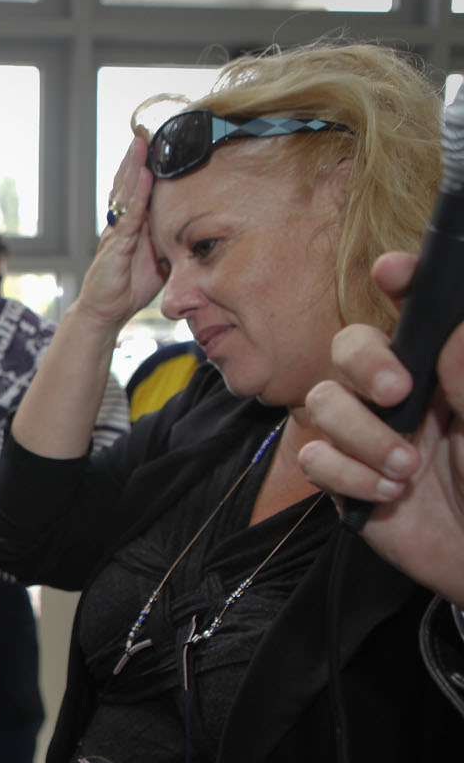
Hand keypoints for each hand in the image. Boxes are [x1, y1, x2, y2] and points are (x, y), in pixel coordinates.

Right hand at [73, 137, 163, 331]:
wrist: (103, 314)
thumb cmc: (128, 288)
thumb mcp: (156, 260)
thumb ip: (167, 241)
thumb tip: (192, 228)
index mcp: (129, 227)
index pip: (136, 190)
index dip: (143, 167)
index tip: (154, 143)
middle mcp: (119, 225)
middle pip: (126, 185)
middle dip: (135, 158)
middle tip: (145, 130)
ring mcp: (115, 235)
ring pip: (124, 195)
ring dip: (133, 168)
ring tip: (141, 144)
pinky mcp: (114, 249)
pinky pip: (128, 218)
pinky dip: (136, 197)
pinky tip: (144, 179)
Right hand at [300, 251, 463, 603]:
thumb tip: (448, 333)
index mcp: (442, 374)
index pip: (416, 315)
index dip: (401, 282)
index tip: (393, 269)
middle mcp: (399, 397)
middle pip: (348, 347)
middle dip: (364, 362)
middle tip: (398, 392)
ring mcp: (365, 436)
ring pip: (320, 403)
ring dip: (361, 435)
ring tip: (407, 469)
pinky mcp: (342, 479)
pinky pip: (314, 458)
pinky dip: (347, 475)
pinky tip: (386, 493)